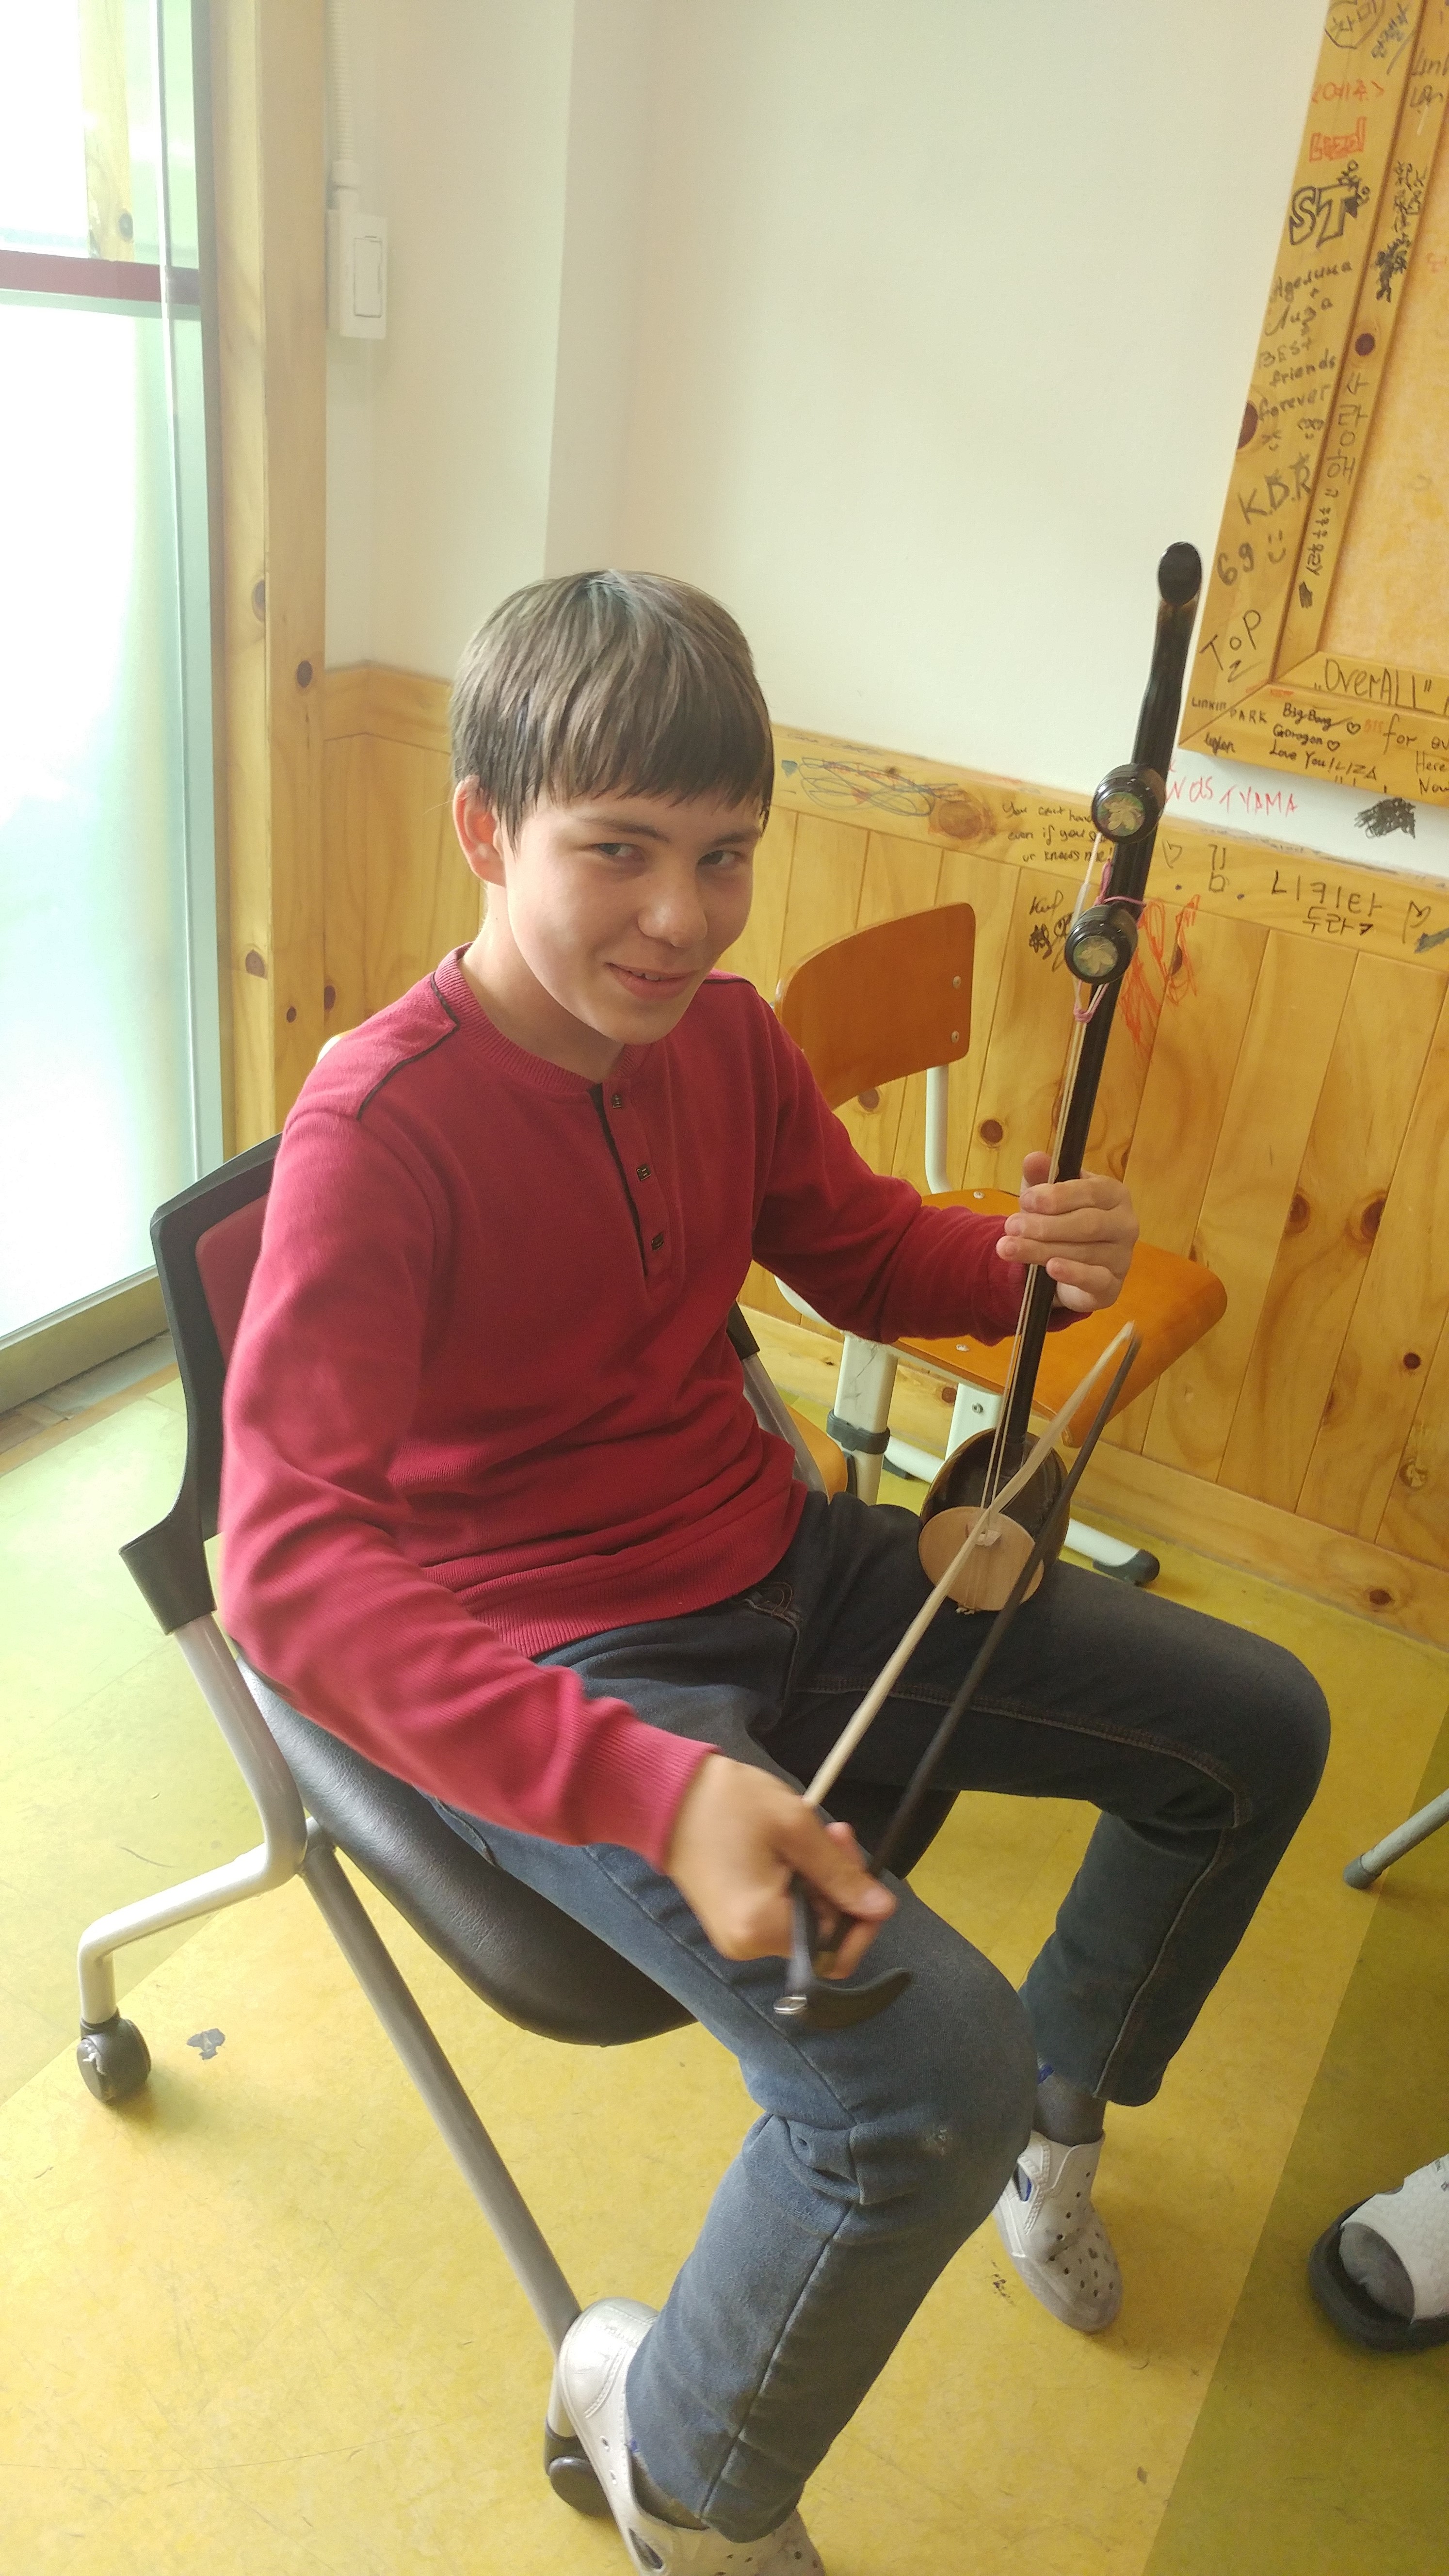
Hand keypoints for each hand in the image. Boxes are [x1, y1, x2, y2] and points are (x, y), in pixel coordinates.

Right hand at [665, 1756, 895, 1976]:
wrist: (663, 1793)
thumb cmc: (728, 1803)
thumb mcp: (796, 1828)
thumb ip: (841, 1875)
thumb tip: (882, 1909)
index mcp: (762, 1928)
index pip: (835, 1949)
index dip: (860, 1915)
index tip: (860, 1868)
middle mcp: (747, 1945)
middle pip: (820, 1934)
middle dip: (838, 1887)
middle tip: (837, 1834)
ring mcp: (735, 1935)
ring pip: (802, 1921)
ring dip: (818, 1880)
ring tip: (813, 1832)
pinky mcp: (730, 1920)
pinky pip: (778, 1913)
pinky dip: (795, 1884)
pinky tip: (791, 1847)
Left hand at [996, 1151, 1137, 1314]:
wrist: (1065, 1267)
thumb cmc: (1060, 1222)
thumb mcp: (1045, 1197)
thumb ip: (1041, 1177)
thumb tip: (1034, 1158)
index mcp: (1114, 1194)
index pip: (1090, 1192)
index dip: (1056, 1196)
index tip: (1025, 1200)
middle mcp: (1125, 1224)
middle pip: (1087, 1223)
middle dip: (1045, 1225)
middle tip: (1011, 1226)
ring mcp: (1122, 1257)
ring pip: (1083, 1252)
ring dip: (1041, 1249)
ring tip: (1009, 1247)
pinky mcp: (1112, 1286)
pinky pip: (1095, 1279)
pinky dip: (1073, 1273)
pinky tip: (1051, 1268)